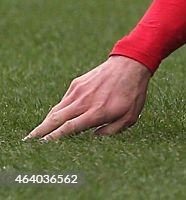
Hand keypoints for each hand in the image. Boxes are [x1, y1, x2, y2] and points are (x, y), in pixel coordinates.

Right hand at [25, 55, 151, 140]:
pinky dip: (57, 110)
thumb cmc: (133, 93)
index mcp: (97, 112)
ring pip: (56, 109)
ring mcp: (79, 91)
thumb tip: (92, 138)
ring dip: (45, 122)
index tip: (42, 146)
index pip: (68, 128)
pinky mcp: (77, 83)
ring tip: (35, 134)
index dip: (54, 138)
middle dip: (40, 132)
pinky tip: (54, 118)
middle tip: (28, 142)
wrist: (131, 64)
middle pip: (56, 119)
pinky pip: (63, 101)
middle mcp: (84, 101)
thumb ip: (111, 131)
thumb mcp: (129, 117)